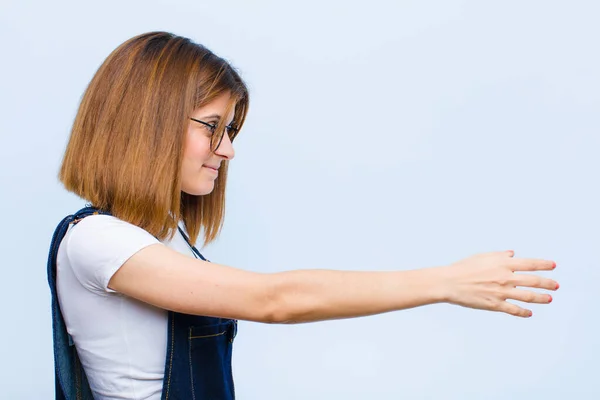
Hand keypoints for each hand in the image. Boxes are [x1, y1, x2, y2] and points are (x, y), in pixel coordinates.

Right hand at [436, 250, 558, 316]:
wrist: (449, 282)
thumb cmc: (463, 267)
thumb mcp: (482, 256)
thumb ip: (500, 255)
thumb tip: (513, 254)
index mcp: (503, 263)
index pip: (530, 263)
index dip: (543, 264)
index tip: (553, 266)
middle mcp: (505, 277)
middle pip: (533, 281)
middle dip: (547, 283)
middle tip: (556, 285)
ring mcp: (501, 292)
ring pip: (527, 296)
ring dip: (541, 298)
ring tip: (549, 298)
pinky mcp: (495, 305)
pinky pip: (514, 309)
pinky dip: (524, 312)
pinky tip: (530, 313)